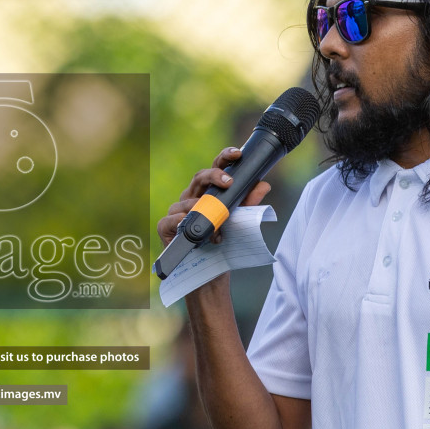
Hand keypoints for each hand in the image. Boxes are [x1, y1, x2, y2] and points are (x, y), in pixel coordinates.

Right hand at [156, 146, 270, 245]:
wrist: (211, 274)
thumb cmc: (223, 245)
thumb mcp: (240, 222)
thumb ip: (249, 203)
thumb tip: (264, 184)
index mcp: (208, 193)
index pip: (215, 169)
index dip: (224, 158)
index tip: (237, 154)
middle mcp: (191, 198)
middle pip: (199, 177)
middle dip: (214, 175)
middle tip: (229, 182)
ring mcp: (177, 212)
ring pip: (187, 200)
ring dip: (204, 209)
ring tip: (217, 223)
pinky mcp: (165, 227)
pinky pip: (171, 219)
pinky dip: (180, 219)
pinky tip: (188, 222)